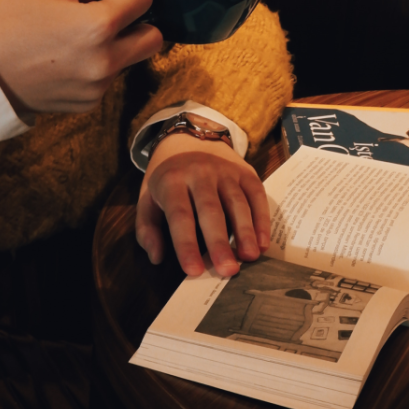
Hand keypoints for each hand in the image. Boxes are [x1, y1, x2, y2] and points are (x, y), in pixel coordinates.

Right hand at [0, 0, 162, 113]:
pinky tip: (68, 60)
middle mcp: (105, 61)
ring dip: (117, 46)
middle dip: (139, 23)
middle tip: (111, 15)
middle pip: (153, 39)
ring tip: (78, 37)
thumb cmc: (12, 21)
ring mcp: (99, 87)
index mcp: (98, 26)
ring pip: (131, 59)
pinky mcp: (90, 103)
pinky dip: (97, 67)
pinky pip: (109, 79)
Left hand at [136, 135, 270, 276]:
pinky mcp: (246, 172)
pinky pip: (257, 196)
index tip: (193, 271)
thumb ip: (147, 229)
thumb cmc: (168, 178)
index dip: (186, 244)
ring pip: (237, 203)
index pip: (180, 215)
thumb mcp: (147, 197)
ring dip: (245, 232)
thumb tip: (156, 257)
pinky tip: (262, 243)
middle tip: (228, 271)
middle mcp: (200, 173)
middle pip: (211, 210)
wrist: (189, 138)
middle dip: (219, 242)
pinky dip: (261, 220)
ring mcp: (226, 171)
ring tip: (249, 258)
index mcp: (172, 180)